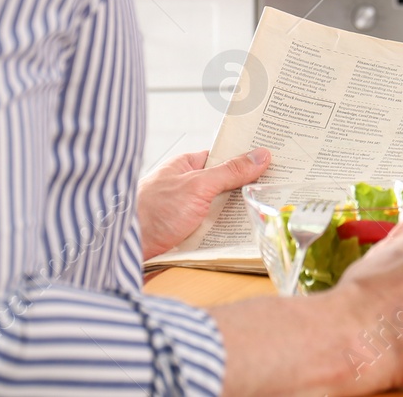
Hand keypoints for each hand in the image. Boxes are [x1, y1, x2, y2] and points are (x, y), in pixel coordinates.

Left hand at [136, 148, 269, 259]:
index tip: (273, 160)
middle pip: (224, 186)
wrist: (124, 247)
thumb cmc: (152, 209)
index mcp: (187, 166)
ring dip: (236, 217)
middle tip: (277, 191)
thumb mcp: (198, 186)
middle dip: (245, 191)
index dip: (246, 159)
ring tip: (267, 215)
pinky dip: (225, 235)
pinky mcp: (184, 235)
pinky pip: (212, 232)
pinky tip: (241, 238)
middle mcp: (186, 187)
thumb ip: (230, 172)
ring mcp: (185, 212)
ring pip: (220, 211)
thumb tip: (260, 156)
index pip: (223, 158)